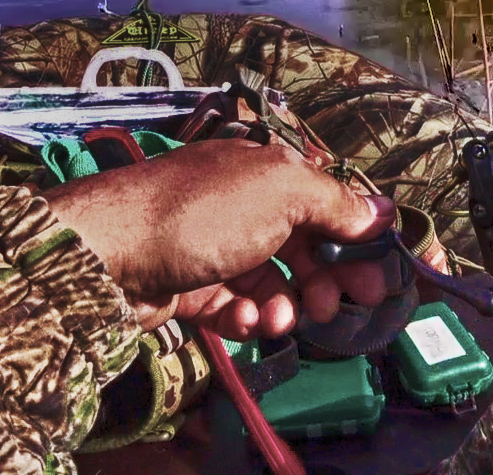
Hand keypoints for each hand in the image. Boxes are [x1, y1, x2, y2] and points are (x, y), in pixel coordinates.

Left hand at [41, 138, 394, 337]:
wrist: (107, 253)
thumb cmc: (200, 213)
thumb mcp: (280, 192)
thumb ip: (334, 203)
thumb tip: (382, 211)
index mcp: (266, 170)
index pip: (328, 201)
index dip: (360, 236)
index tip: (385, 273)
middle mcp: (242, 203)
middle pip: (305, 244)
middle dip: (329, 277)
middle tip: (346, 306)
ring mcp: (215, 247)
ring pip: (273, 282)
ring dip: (287, 305)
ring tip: (282, 320)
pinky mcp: (190, 287)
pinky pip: (235, 307)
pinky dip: (246, 318)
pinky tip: (243, 322)